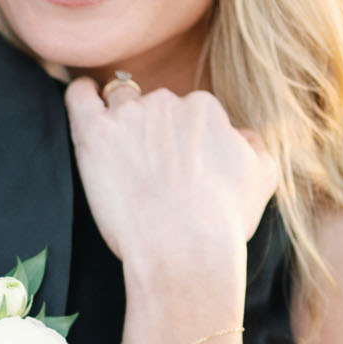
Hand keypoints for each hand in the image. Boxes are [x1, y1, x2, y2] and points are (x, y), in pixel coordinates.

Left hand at [64, 76, 277, 320]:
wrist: (184, 249)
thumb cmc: (223, 222)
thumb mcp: (262, 177)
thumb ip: (255, 145)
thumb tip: (241, 135)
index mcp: (205, 109)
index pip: (190, 111)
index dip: (183, 139)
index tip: (178, 166)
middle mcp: (167, 102)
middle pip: (155, 105)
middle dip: (152, 130)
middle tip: (150, 170)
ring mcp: (128, 115)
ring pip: (119, 99)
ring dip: (119, 116)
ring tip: (117, 146)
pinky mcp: (94, 132)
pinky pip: (80, 96)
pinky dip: (82, 94)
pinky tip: (85, 99)